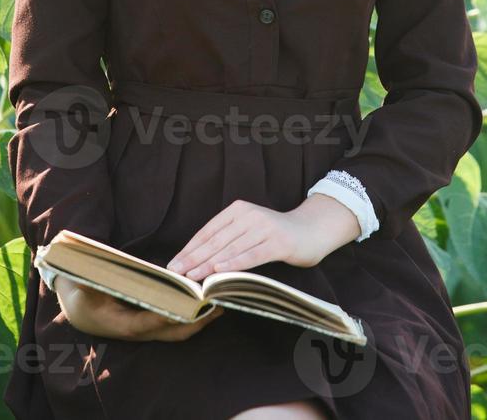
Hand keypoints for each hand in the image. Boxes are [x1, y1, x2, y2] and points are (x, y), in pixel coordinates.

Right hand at [55, 276, 224, 340]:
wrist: (79, 306)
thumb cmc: (81, 294)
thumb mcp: (80, 288)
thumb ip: (87, 284)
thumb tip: (89, 277)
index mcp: (119, 323)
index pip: (145, 324)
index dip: (165, 317)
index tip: (187, 309)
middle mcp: (136, 330)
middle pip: (169, 331)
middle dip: (194, 322)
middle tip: (216, 306)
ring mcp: (145, 328)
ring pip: (176, 329)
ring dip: (198, 320)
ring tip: (218, 303)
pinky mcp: (151, 323)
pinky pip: (175, 322)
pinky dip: (191, 315)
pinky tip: (205, 302)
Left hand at [165, 197, 357, 281]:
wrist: (313, 230)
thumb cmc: (276, 235)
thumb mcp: (249, 230)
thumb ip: (229, 238)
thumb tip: (196, 259)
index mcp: (239, 209)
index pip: (208, 231)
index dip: (189, 248)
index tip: (173, 264)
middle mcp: (251, 215)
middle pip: (216, 240)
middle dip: (193, 258)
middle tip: (175, 273)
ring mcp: (265, 227)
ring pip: (231, 248)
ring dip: (208, 263)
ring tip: (191, 276)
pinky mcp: (278, 242)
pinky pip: (251, 255)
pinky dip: (233, 264)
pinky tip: (218, 271)